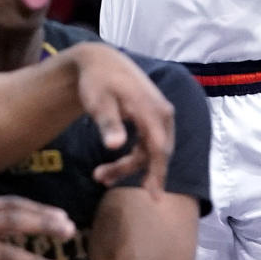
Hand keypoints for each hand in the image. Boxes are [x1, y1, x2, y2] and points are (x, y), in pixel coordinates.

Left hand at [70, 43, 174, 194]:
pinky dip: (133, 156)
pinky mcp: (153, 117)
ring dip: (129, 165)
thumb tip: (114, 146)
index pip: (158, 148)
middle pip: (155, 152)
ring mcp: (159, 115)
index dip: (157, 173)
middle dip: (132, 170)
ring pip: (151, 149)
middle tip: (102, 180)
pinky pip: (148, 143)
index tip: (154, 197)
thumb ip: (108, 123)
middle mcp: (162, 112)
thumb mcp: (98, 102)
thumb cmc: (98, 82)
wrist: (102, 61)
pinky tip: (113, 165)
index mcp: (152, 109)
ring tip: (99, 175)